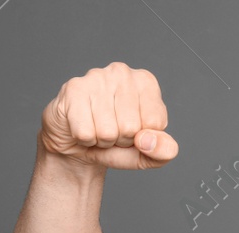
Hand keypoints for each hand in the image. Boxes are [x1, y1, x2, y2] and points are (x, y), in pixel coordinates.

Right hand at [39, 62, 177, 169]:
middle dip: (121, 140)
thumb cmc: (118, 144)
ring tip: (98, 128)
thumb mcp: (150, 153)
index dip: (143, 138)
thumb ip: (164, 151)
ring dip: (102, 140)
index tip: (134, 131)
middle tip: (113, 131)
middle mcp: (122, 73)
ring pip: (107, 132)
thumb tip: (147, 140)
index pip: (155, 123)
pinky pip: (86, 132)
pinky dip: (85, 139)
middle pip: (130, 128)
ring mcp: (96, 77)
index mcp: (147, 83)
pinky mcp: (73, 89)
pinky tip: (83, 125)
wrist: (79, 144)